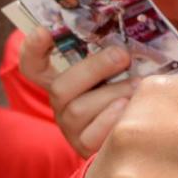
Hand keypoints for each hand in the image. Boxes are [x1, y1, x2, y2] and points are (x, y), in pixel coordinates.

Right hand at [18, 26, 137, 156]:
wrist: (144, 132)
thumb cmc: (132, 91)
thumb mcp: (122, 70)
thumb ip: (116, 52)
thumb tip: (129, 31)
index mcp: (65, 80)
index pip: (34, 66)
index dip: (32, 49)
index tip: (44, 31)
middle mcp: (62, 103)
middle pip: (59, 87)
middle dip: (93, 68)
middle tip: (122, 55)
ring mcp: (71, 127)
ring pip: (78, 110)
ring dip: (112, 93)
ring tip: (138, 85)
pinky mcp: (85, 147)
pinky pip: (91, 134)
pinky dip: (111, 119)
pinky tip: (128, 108)